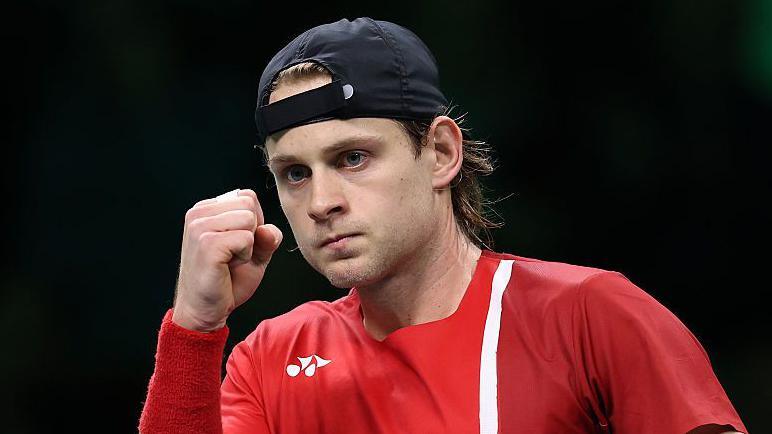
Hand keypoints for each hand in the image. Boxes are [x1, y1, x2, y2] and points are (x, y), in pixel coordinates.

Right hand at [172, 189, 282, 331]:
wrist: (205, 309)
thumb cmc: (226, 281)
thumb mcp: (255, 253)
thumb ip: (267, 237)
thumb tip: (268, 231)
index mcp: (206, 209)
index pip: (247, 197)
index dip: (254, 222)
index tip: (236, 244)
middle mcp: (199, 213)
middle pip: (250, 204)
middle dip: (252, 232)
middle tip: (233, 254)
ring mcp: (200, 227)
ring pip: (249, 219)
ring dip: (249, 245)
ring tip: (230, 260)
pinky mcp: (207, 243)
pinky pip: (246, 238)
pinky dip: (245, 256)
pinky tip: (227, 266)